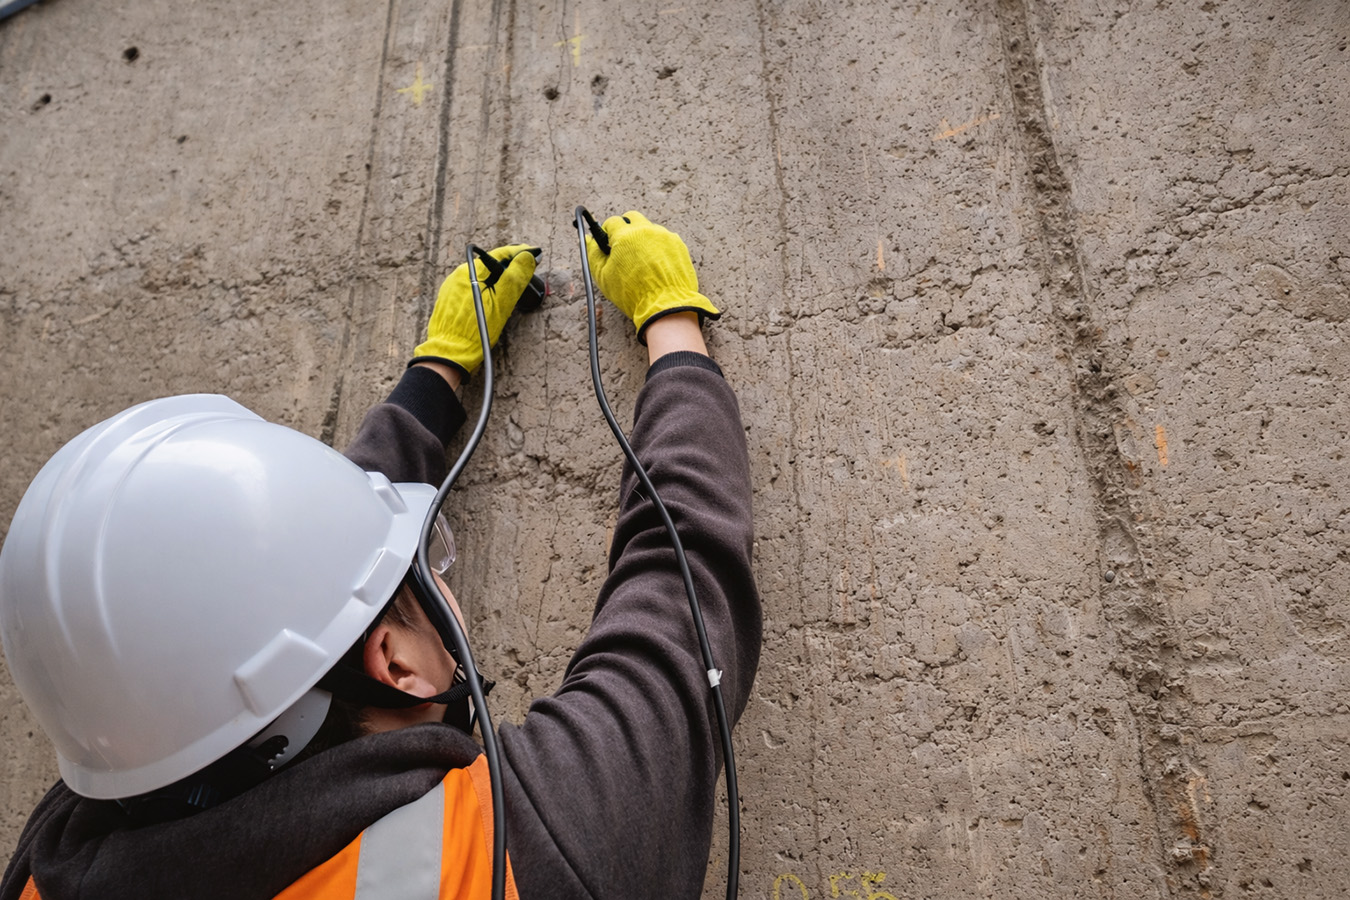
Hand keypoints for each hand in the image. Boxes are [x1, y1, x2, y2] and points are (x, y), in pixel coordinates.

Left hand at [412, 244, 539, 374]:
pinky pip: (472, 287)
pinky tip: (492, 301)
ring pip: (481, 276)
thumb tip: (527, 257)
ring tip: (511, 289)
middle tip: (527, 273)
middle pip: (490, 264)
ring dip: (497, 279)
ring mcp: (452, 287)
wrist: (450, 354)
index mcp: (470, 272)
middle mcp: (458, 275)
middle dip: (509, 267)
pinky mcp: (450, 299)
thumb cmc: (475, 332)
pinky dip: (485, 289)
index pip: (499, 254)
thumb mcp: (502, 304)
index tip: (534, 255)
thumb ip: (515, 278)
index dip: (519, 253)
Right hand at [585, 211, 719, 337]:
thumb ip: (594, 254)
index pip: (612, 222)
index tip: (608, 244)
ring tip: (642, 262)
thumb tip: (589, 240)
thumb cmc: (633, 294)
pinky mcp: (679, 246)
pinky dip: (659, 249)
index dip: (607, 233)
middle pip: (632, 218)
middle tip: (623, 249)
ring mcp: (665, 237)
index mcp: (626, 235)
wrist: (664, 306)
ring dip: (643, 240)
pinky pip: (665, 241)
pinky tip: (656, 266)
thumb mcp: (604, 276)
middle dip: (626, 229)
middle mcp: (647, 230)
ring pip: (650, 230)